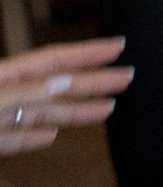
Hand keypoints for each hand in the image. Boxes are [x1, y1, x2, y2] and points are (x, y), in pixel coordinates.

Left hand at [0, 36, 131, 156]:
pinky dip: (34, 138)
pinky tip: (51, 136)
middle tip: (127, 78)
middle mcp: (4, 93)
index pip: (54, 60)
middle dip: (93, 82)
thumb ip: (25, 91)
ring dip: (74, 111)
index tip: (118, 47)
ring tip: (107, 109)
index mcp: (4, 75)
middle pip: (55, 86)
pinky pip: (16, 139)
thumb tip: (65, 83)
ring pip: (40, 114)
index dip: (87, 53)